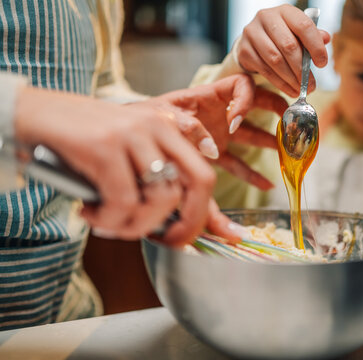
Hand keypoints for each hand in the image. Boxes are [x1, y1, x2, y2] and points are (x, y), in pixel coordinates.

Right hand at [14, 86, 214, 242]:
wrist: (34, 113)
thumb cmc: (81, 141)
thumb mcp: (126, 152)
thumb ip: (150, 178)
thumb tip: (171, 224)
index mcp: (167, 128)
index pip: (204, 174)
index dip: (202, 213)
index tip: (184, 237)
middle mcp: (156, 127)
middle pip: (198, 183)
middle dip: (187, 224)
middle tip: (163, 242)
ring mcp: (132, 134)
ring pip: (161, 198)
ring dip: (137, 225)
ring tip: (112, 224)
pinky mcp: (105, 146)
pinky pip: (123, 201)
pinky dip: (109, 219)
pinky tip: (91, 213)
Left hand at [133, 74, 288, 189]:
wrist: (129, 136)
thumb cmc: (145, 118)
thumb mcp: (165, 117)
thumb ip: (189, 129)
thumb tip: (212, 149)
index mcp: (209, 95)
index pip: (242, 85)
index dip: (246, 101)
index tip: (236, 122)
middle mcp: (220, 112)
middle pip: (257, 104)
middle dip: (277, 109)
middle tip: (292, 120)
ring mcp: (220, 132)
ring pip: (253, 135)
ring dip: (271, 143)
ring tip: (288, 153)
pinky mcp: (215, 153)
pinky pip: (238, 163)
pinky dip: (252, 174)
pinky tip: (268, 185)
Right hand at [236, 4, 330, 96]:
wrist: (255, 41)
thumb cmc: (283, 37)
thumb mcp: (298, 33)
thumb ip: (313, 36)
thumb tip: (326, 38)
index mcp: (285, 11)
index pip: (303, 26)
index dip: (315, 46)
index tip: (322, 64)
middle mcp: (266, 18)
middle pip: (288, 46)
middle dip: (302, 69)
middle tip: (311, 85)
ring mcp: (252, 34)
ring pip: (275, 60)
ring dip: (291, 79)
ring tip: (301, 89)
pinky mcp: (244, 50)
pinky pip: (265, 70)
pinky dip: (280, 83)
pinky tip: (290, 89)